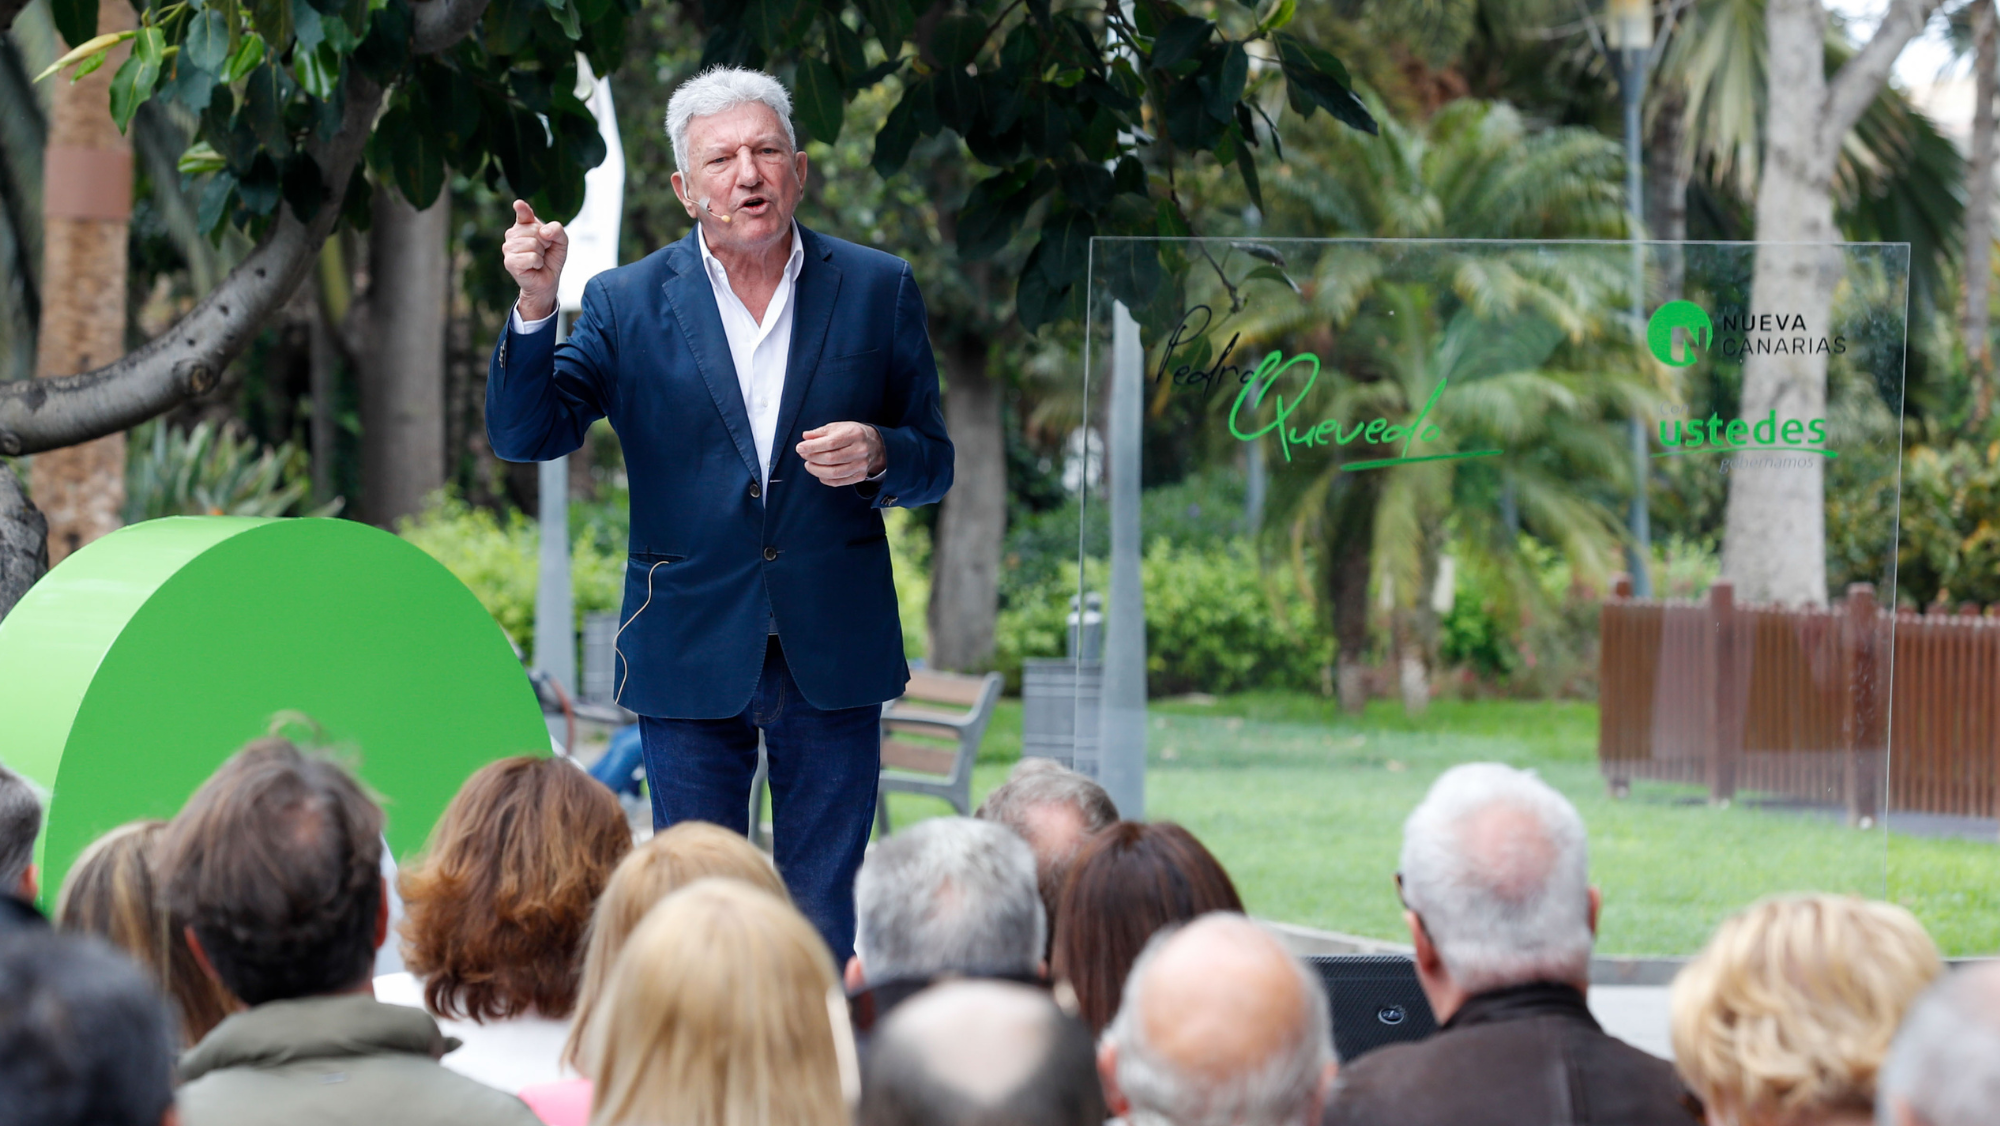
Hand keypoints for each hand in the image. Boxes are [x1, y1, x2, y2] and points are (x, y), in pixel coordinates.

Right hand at [503, 200, 566, 321]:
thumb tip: (543, 231)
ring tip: (538, 259)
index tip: (519, 205)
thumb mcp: (561, 242)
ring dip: (541, 254)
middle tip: (543, 251)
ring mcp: (508, 248)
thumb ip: (557, 230)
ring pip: (533, 243)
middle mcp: (512, 235)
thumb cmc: (551, 259)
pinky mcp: (510, 262)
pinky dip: (538, 263)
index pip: (523, 213)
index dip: (522, 209)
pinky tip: (534, 266)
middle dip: (545, 242)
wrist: (547, 281)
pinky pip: (531, 256)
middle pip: (535, 230)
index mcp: (524, 226)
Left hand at [798, 422, 885, 486]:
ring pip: (834, 473)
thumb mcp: (838, 427)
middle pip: (831, 459)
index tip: (800, 447)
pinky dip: (825, 479)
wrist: (876, 445)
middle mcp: (860, 450)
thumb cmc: (853, 434)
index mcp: (854, 434)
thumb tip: (805, 437)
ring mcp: (861, 465)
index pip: (830, 443)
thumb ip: (821, 432)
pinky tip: (819, 473)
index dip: (812, 447)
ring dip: (816, 470)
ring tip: (809, 464)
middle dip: (812, 458)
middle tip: (803, 455)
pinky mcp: (860, 476)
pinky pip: (838, 482)